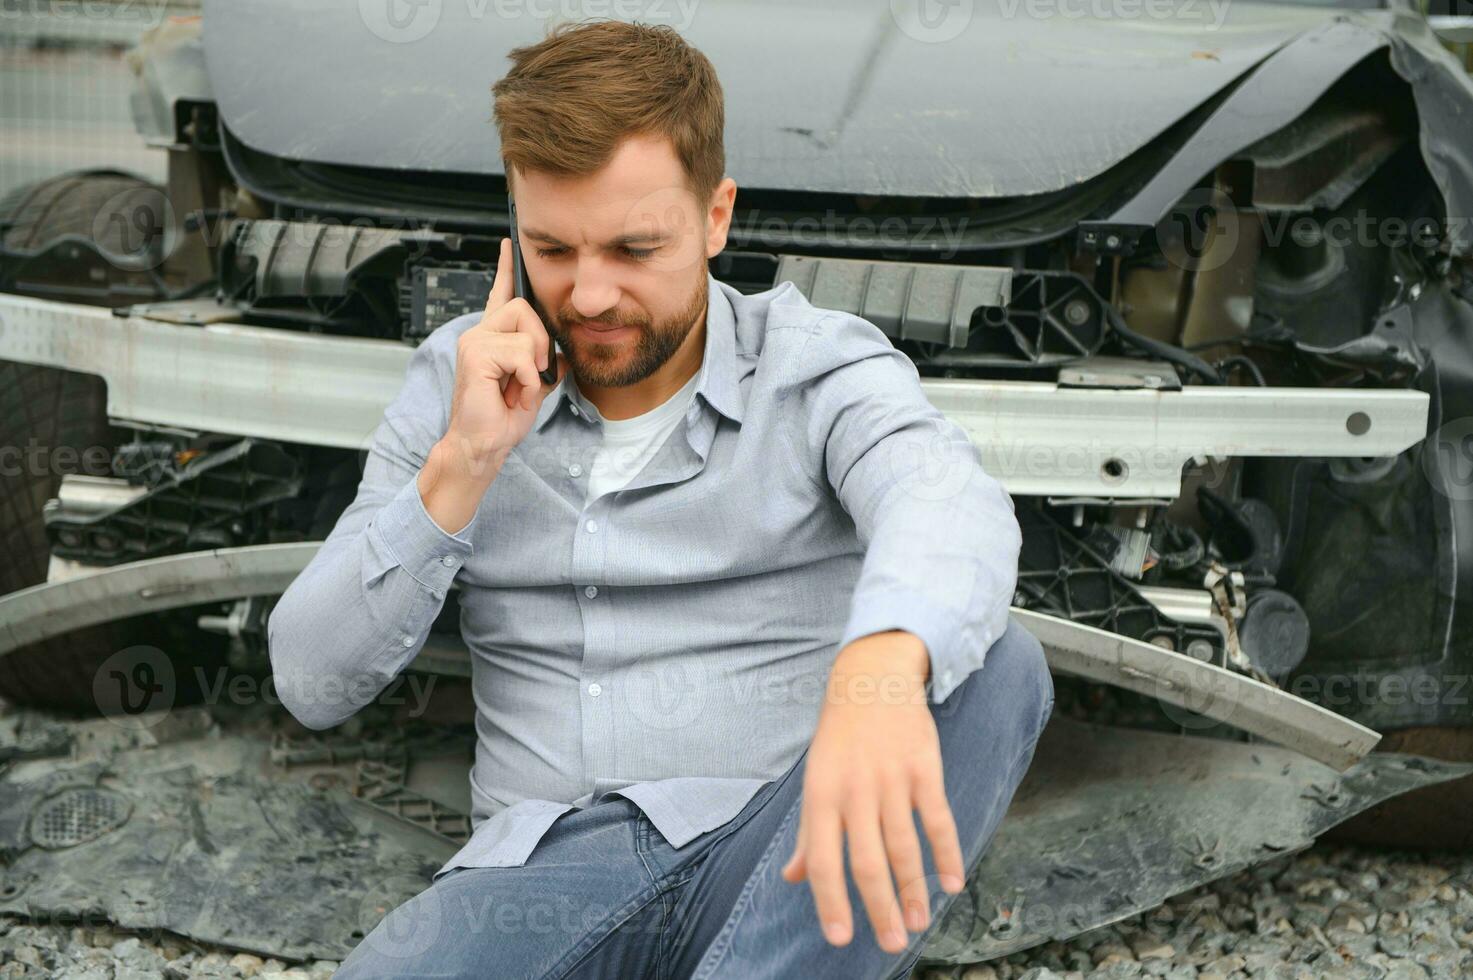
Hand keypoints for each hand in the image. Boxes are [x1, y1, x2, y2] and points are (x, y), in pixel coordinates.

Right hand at [441, 237, 565, 475]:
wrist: (484, 445)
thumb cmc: (501, 419)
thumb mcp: (534, 387)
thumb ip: (545, 365)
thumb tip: (562, 355)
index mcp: (493, 338)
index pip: (500, 294)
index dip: (506, 269)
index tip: (508, 243)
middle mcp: (481, 333)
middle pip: (525, 306)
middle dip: (542, 340)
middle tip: (533, 372)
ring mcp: (475, 341)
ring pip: (526, 329)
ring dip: (534, 364)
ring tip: (519, 387)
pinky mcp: (476, 353)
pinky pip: (521, 353)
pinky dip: (527, 379)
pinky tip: (513, 394)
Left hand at [780, 631, 965, 954]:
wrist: (871, 679)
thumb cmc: (839, 739)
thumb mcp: (815, 780)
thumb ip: (809, 834)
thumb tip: (791, 879)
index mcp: (821, 796)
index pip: (823, 859)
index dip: (830, 901)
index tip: (840, 937)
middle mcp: (854, 790)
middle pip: (867, 861)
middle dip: (879, 907)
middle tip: (891, 944)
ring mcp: (890, 779)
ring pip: (904, 846)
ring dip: (913, 889)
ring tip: (917, 922)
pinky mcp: (923, 768)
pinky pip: (938, 818)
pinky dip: (947, 853)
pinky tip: (952, 883)